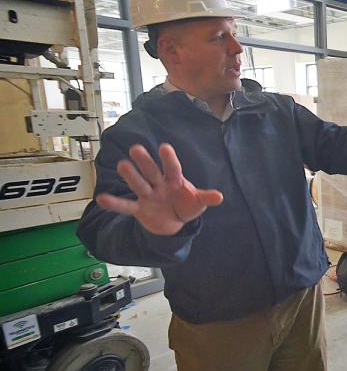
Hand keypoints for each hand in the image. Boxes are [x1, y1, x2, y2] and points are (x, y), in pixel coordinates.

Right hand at [96, 143, 223, 235]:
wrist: (174, 222)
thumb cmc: (185, 205)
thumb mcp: (198, 202)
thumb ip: (205, 198)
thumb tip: (219, 196)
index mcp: (175, 180)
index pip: (173, 168)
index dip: (169, 159)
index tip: (165, 147)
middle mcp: (159, 184)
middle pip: (152, 172)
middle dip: (145, 162)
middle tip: (136, 148)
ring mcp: (148, 195)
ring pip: (139, 184)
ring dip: (131, 176)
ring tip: (122, 165)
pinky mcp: (139, 209)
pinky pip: (126, 206)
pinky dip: (115, 204)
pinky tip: (102, 198)